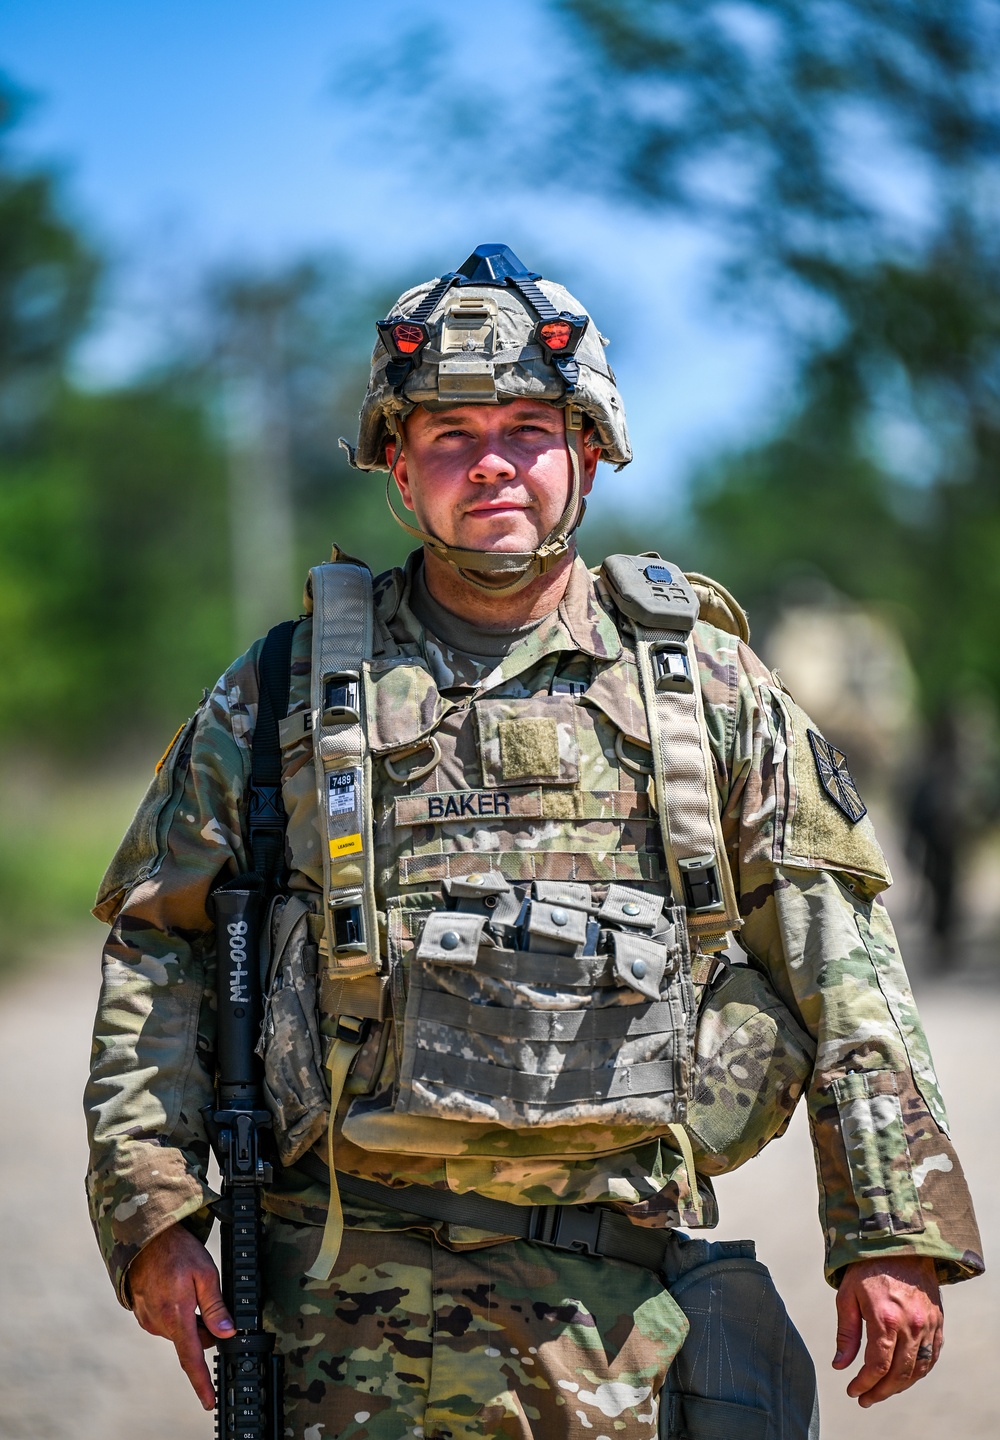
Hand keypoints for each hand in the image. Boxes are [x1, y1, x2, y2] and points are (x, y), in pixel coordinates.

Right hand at [128, 1222, 234, 1409]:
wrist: (144, 1237)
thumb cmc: (176, 1251)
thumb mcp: (205, 1273)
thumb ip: (216, 1307)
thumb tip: (227, 1333)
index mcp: (176, 1316)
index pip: (191, 1359)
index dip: (201, 1383)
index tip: (209, 1401)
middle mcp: (158, 1323)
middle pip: (190, 1340)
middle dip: (204, 1328)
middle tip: (207, 1297)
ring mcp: (147, 1319)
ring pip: (178, 1331)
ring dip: (188, 1318)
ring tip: (187, 1286)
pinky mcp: (141, 1313)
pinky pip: (165, 1321)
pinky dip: (175, 1312)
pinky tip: (175, 1288)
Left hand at [833, 1256, 941, 1405]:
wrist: (899, 1243)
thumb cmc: (867, 1268)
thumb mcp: (847, 1296)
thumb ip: (846, 1334)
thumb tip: (840, 1366)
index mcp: (885, 1319)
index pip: (877, 1366)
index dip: (864, 1384)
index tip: (853, 1391)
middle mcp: (911, 1325)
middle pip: (899, 1374)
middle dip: (881, 1392)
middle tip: (865, 1399)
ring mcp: (928, 1324)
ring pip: (918, 1369)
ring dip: (900, 1386)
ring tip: (882, 1391)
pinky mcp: (938, 1321)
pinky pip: (932, 1356)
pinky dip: (919, 1372)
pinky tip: (905, 1376)